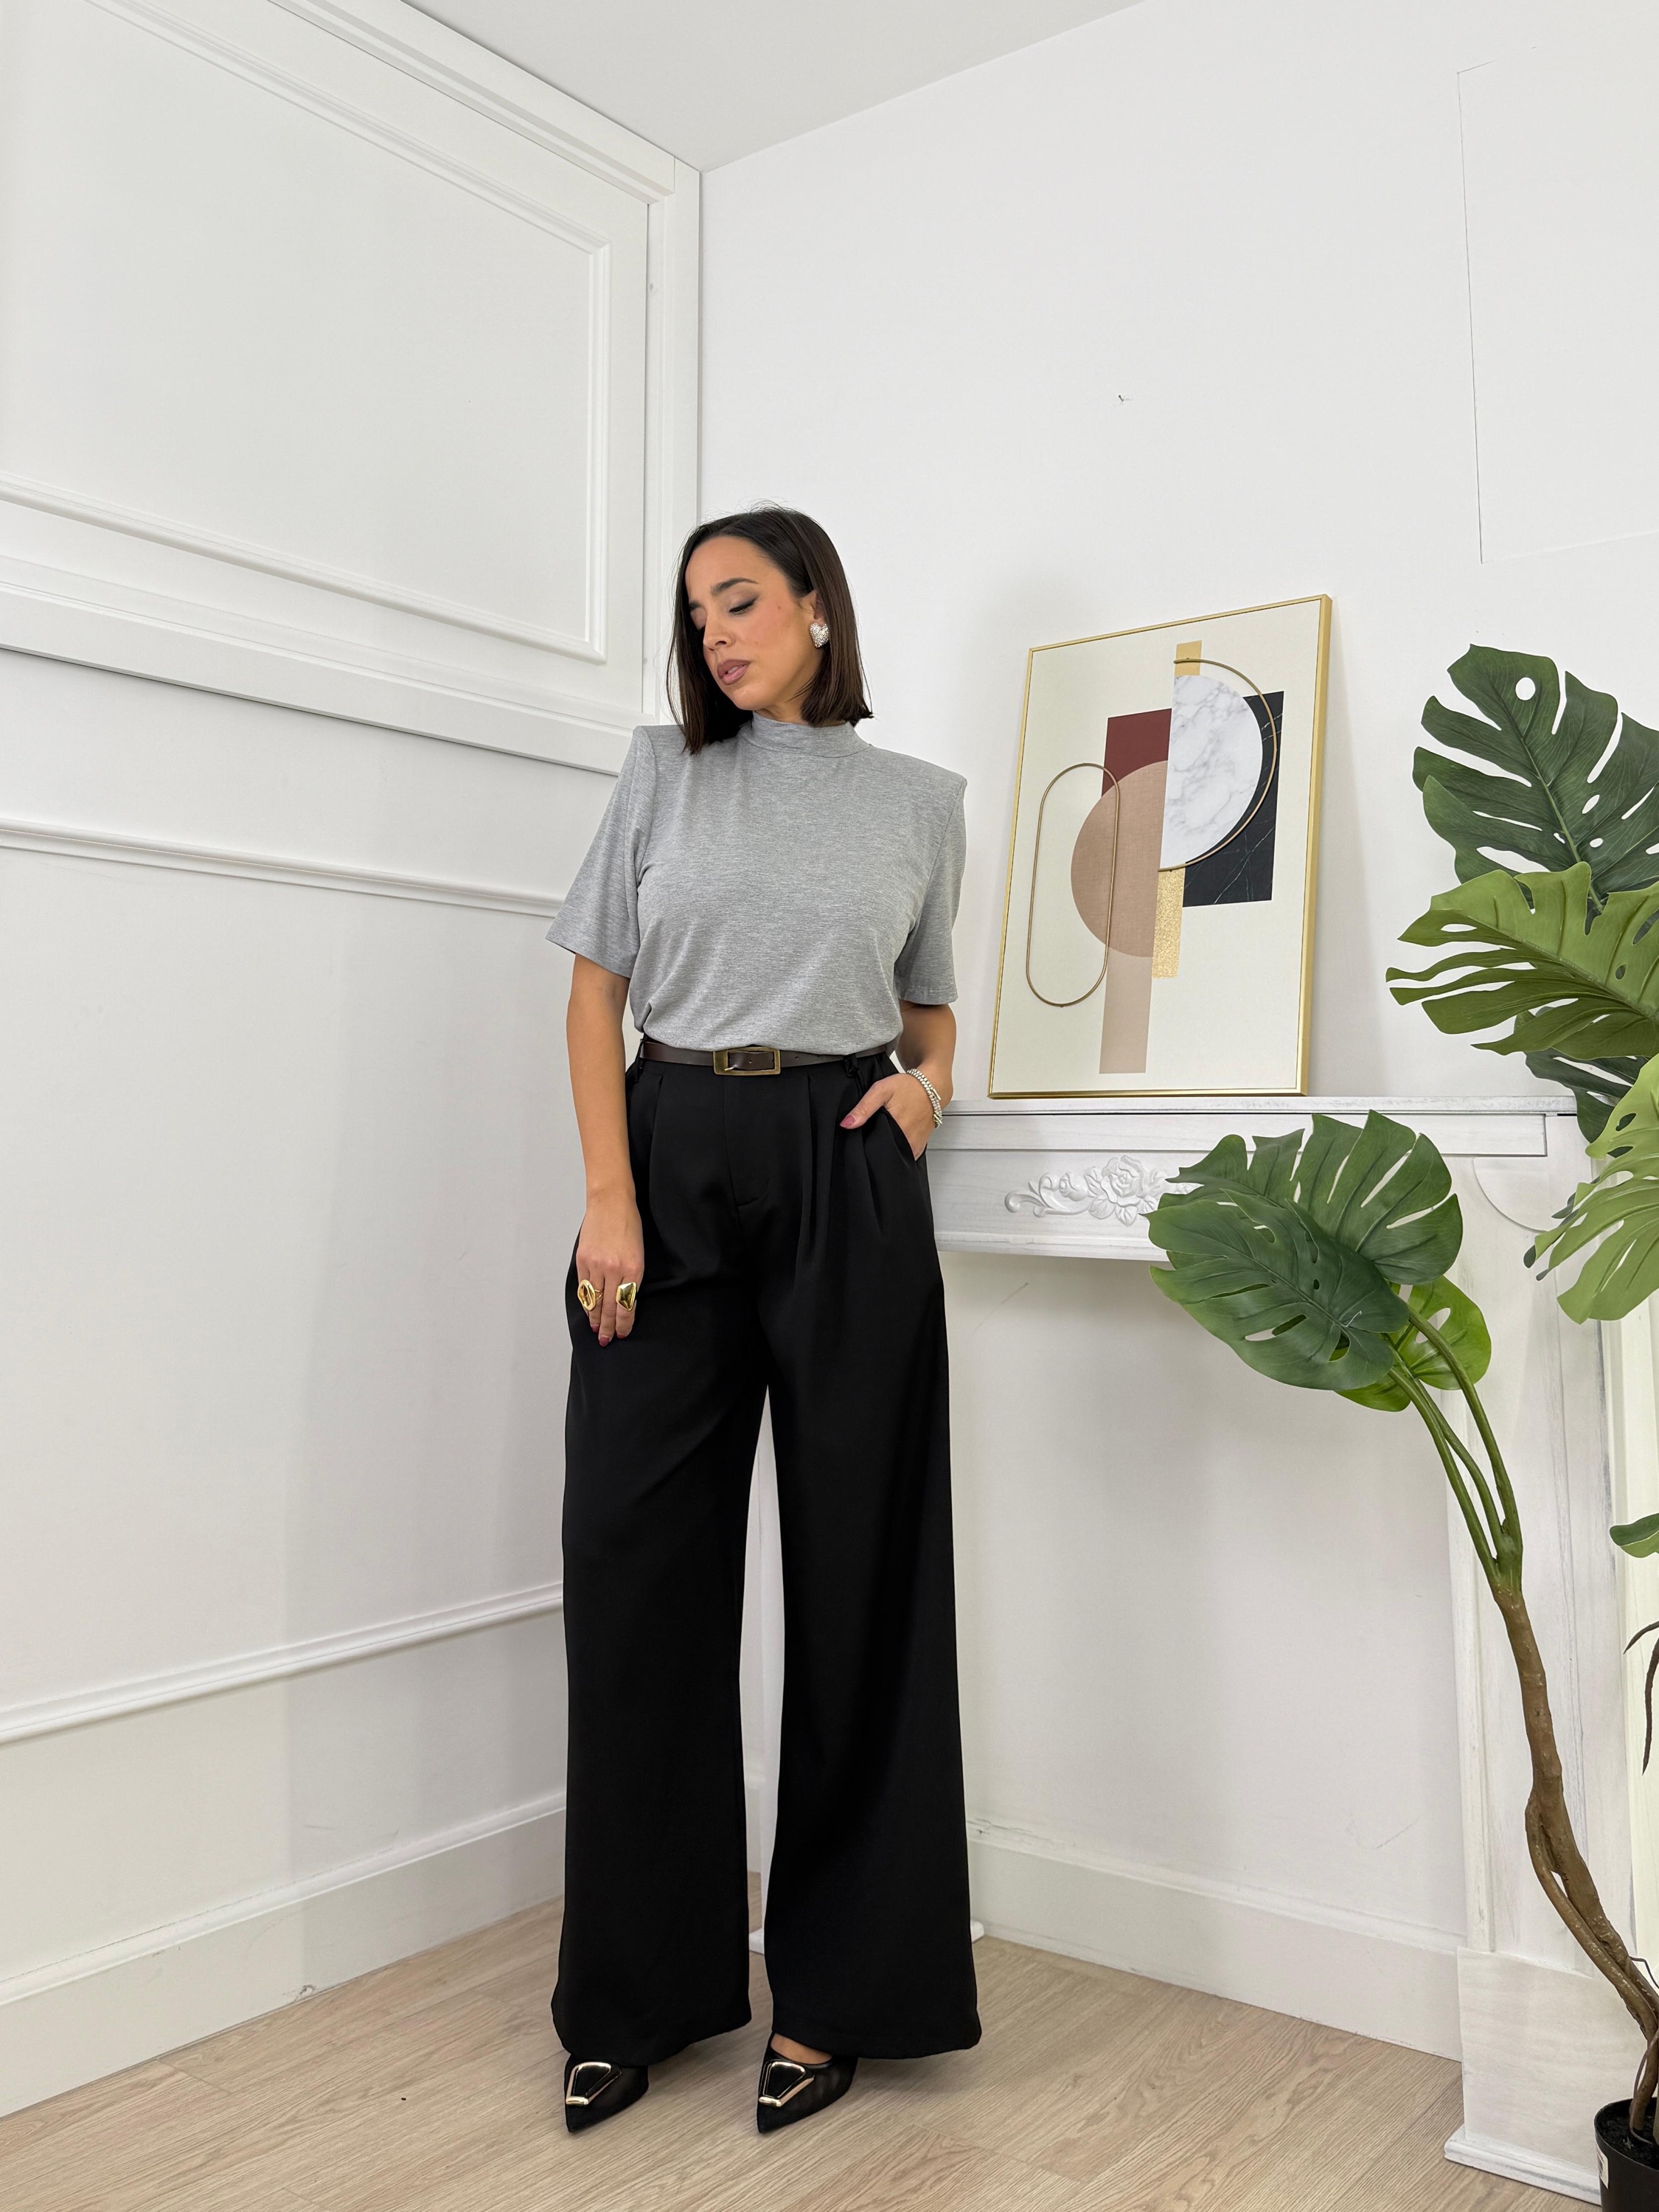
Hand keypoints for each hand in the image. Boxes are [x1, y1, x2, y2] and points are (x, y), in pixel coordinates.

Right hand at [575, 1192, 643, 1343]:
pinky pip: (584, 1287)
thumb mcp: (639, 1254)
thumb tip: (624, 1301)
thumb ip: (631, 1277)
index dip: (624, 1323)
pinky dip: (586, 1301)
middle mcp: (614, 1269)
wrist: (611, 1202)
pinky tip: (588, 1309)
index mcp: (633, 1268)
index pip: (626, 1305)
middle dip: (608, 1327)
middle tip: (606, 1340)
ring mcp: (596, 1264)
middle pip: (609, 1307)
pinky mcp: (583, 1259)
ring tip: (595, 1330)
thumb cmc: (629, 1225)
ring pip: (594, 1300)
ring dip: (594, 1318)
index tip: (622, 1334)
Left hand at [840, 1072, 934, 1159]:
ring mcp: (915, 1145)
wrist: (932, 1086)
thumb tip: (846, 1124)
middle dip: (876, 1148)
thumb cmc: (909, 1086)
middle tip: (872, 1135)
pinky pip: (906, 1154)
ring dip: (887, 1149)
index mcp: (897, 1130)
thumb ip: (863, 1108)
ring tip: (882, 1137)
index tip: (862, 1140)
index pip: (875, 1150)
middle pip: (885, 1154)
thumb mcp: (881, 1091)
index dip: (866, 1146)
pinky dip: (898, 1150)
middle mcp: (908, 1141)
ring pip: (895, 1155)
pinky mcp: (920, 1146)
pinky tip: (893, 1139)